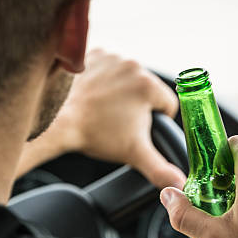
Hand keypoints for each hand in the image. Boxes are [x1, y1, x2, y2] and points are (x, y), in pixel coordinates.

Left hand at [55, 49, 185, 188]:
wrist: (58, 121)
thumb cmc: (94, 134)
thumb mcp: (134, 154)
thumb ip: (161, 169)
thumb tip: (180, 183)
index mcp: (148, 85)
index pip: (167, 105)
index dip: (156, 121)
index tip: (137, 128)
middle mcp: (133, 65)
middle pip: (147, 89)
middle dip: (137, 105)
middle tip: (118, 120)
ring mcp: (112, 57)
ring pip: (128, 78)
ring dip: (122, 91)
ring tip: (105, 108)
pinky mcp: (94, 54)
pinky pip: (109, 66)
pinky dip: (104, 78)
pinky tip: (95, 94)